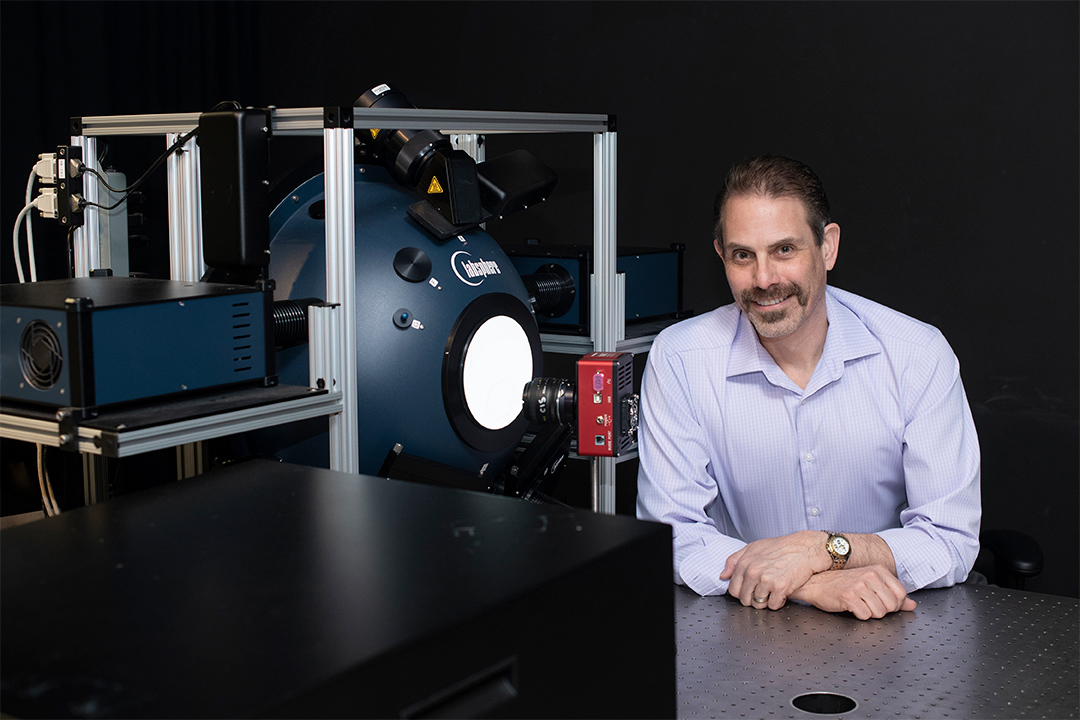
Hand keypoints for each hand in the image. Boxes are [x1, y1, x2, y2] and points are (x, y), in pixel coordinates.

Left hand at [720, 531, 831, 609]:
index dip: (741, 592)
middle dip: (752, 599)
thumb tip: (723, 575)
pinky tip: (781, 593)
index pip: (733, 589)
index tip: (748, 591)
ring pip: (758, 604)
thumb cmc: (779, 548)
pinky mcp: (780, 588)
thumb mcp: (753, 547)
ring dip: (765, 602)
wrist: (803, 549)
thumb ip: (734, 561)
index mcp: (744, 563)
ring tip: (772, 592)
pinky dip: (778, 602)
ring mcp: (766, 581)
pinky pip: (773, 605)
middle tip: (762, 592)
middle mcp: (753, 572)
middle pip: (744, 599)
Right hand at [788, 565, 916, 619]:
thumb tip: (912, 605)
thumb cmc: (843, 584)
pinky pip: (865, 615)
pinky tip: (851, 607)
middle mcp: (870, 576)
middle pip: (891, 606)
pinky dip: (858, 615)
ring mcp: (859, 586)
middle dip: (881, 610)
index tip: (882, 602)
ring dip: (869, 613)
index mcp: (878, 570)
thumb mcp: (871, 584)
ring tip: (859, 605)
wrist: (816, 583)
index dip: (895, 604)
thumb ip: (893, 594)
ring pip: (879, 613)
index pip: (901, 594)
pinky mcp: (848, 597)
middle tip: (868, 604)